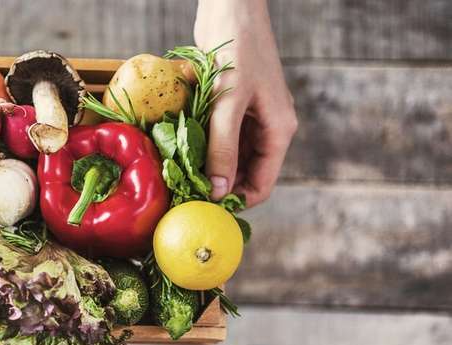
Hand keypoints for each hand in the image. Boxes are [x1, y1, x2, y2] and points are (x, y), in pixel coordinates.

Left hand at [194, 0, 297, 206]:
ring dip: (207, 166)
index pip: (262, 184)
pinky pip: (217, 137)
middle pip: (244, 173)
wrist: (230, 8)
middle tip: (185, 195)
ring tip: (179, 177)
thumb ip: (223, 147)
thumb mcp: (228, 103)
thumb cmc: (236, 50)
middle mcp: (266, 128)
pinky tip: (180, 152)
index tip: (205, 210)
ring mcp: (248, 118)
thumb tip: (219, 190)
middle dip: (218, 186)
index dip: (236, 201)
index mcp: (278, 130)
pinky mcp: (229, 107)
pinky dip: (201, 146)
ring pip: (228, 157)